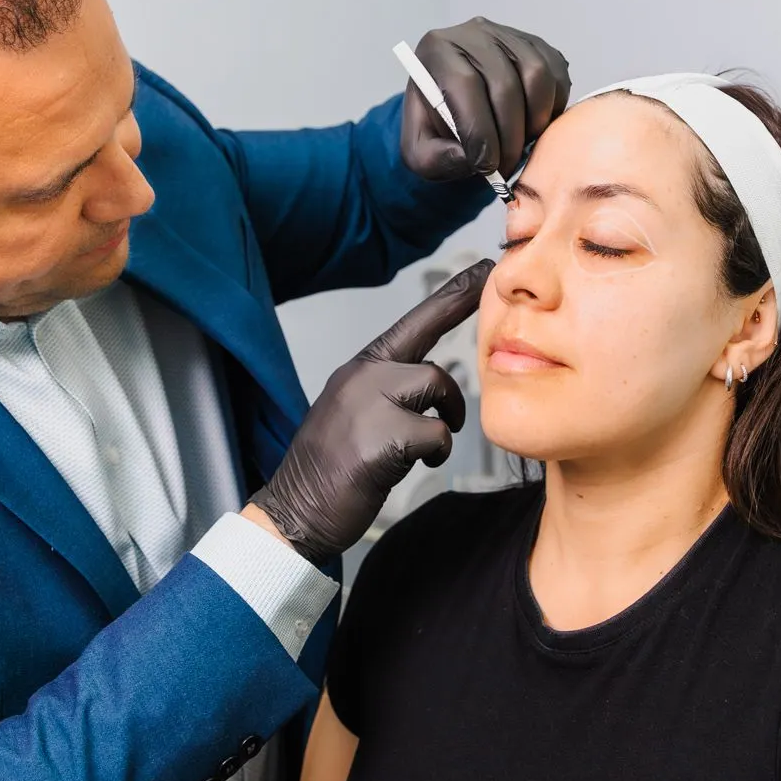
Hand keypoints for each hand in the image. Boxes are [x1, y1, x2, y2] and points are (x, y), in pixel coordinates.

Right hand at [249, 261, 494, 562]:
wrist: (296, 509)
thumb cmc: (331, 468)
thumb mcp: (356, 412)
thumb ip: (387, 389)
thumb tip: (430, 384)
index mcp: (360, 368)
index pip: (414, 323)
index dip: (453, 298)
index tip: (485, 271)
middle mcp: (363, 376)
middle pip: (433, 368)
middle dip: (451, 399)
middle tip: (457, 415)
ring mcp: (370, 403)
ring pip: (437, 391)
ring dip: (443, 425)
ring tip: (425, 450)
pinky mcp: (382, 437)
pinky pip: (436, 434)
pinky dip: (435, 453)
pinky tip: (412, 465)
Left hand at [400, 18, 570, 182]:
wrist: (459, 107)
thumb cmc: (438, 126)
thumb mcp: (422, 151)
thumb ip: (436, 158)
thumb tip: (468, 158)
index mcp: (437, 51)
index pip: (464, 83)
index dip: (479, 129)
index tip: (486, 165)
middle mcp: (474, 34)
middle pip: (504, 83)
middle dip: (508, 136)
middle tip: (505, 168)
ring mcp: (510, 36)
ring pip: (537, 76)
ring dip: (534, 122)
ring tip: (519, 146)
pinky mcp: (539, 47)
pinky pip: (556, 77)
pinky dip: (551, 110)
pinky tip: (532, 126)